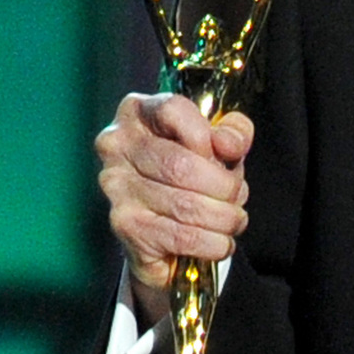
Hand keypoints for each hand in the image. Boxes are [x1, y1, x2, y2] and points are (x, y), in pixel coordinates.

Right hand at [95, 93, 252, 324]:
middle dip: (225, 188)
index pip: (172, 110)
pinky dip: (214, 243)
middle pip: (182, 165)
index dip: (208, 137)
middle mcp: (117, 146)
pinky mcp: (125, 226)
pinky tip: (220, 242)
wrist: (164, 234)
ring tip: (232, 221)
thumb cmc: (191, 179)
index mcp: (138, 113)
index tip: (225, 155)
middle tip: (237, 198)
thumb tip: (229, 143)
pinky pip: (183, 237)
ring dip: (224, 219)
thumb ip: (232, 134)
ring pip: (186, 205)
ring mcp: (116, 186)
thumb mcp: (218, 146)